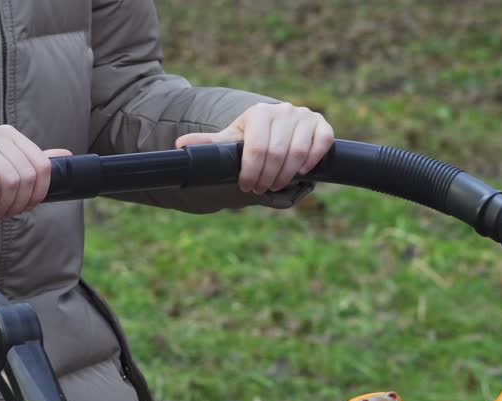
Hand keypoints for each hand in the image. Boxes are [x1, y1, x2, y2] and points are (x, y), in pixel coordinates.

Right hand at [0, 124, 71, 219]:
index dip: (39, 192)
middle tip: (7, 213)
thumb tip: (68, 154)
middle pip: (27, 176)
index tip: (28, 206)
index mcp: (11, 134)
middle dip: (20, 202)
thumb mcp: (6, 166)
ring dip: (4, 205)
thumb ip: (33, 162)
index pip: (42, 165)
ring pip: (10, 180)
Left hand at [175, 102, 333, 194]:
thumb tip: (179, 146)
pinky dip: (311, 161)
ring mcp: (305, 117)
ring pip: (299, 152)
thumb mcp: (229, 141)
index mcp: (259, 113)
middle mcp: (284, 111)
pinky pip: (322, 143)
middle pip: (277, 153)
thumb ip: (208, 144)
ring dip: (286, 175)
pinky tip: (299, 172)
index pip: (256, 148)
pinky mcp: (322, 125)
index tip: (246, 186)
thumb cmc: (248, 138)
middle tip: (259, 188)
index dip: (251, 172)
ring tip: (275, 184)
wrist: (273, 129)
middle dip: (266, 177)